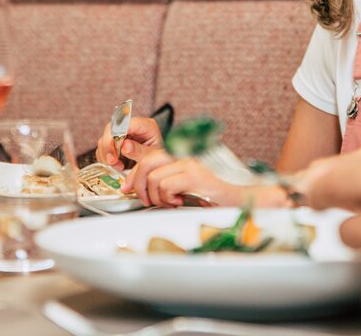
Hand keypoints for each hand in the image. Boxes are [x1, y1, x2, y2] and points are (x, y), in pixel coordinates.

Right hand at [95, 116, 162, 169]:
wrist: (159, 165)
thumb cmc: (159, 158)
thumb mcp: (153, 156)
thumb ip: (140, 151)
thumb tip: (125, 146)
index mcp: (145, 125)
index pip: (126, 123)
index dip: (116, 136)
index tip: (115, 153)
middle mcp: (132, 127)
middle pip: (111, 128)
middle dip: (108, 146)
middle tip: (113, 162)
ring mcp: (123, 134)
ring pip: (104, 138)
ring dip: (107, 155)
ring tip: (118, 166)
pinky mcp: (116, 143)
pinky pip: (103, 148)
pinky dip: (105, 158)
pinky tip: (115, 165)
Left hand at [123, 155, 246, 207]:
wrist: (233, 200)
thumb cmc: (208, 197)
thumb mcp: (180, 188)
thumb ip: (162, 183)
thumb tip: (137, 188)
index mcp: (177, 158)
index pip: (147, 158)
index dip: (132, 174)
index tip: (126, 188)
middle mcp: (182, 157)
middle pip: (146, 163)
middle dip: (139, 184)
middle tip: (146, 200)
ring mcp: (188, 165)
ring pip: (154, 177)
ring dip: (157, 197)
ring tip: (170, 203)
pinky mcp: (194, 176)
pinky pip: (167, 185)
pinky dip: (167, 198)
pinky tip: (178, 202)